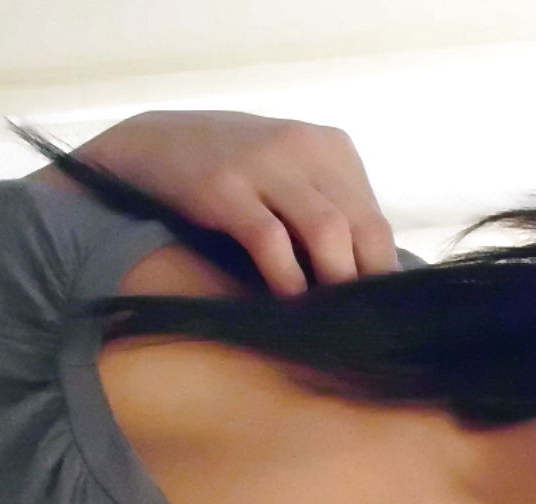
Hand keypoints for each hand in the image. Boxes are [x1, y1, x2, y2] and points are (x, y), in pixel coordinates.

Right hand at [59, 110, 399, 297]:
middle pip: (362, 229)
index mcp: (332, 149)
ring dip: (333, 283)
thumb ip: (332, 213)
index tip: (379, 316)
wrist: (153, 142)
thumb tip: (370, 281)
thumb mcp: (293, 177)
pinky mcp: (224, 186)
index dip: (382, 275)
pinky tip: (288, 303)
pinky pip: (270, 240)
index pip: (377, 222)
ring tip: (330, 321)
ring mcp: (264, 163)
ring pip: (327, 232)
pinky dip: (286, 278)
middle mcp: (305, 149)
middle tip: (360, 328)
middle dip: (364, 284)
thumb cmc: (235, 172)